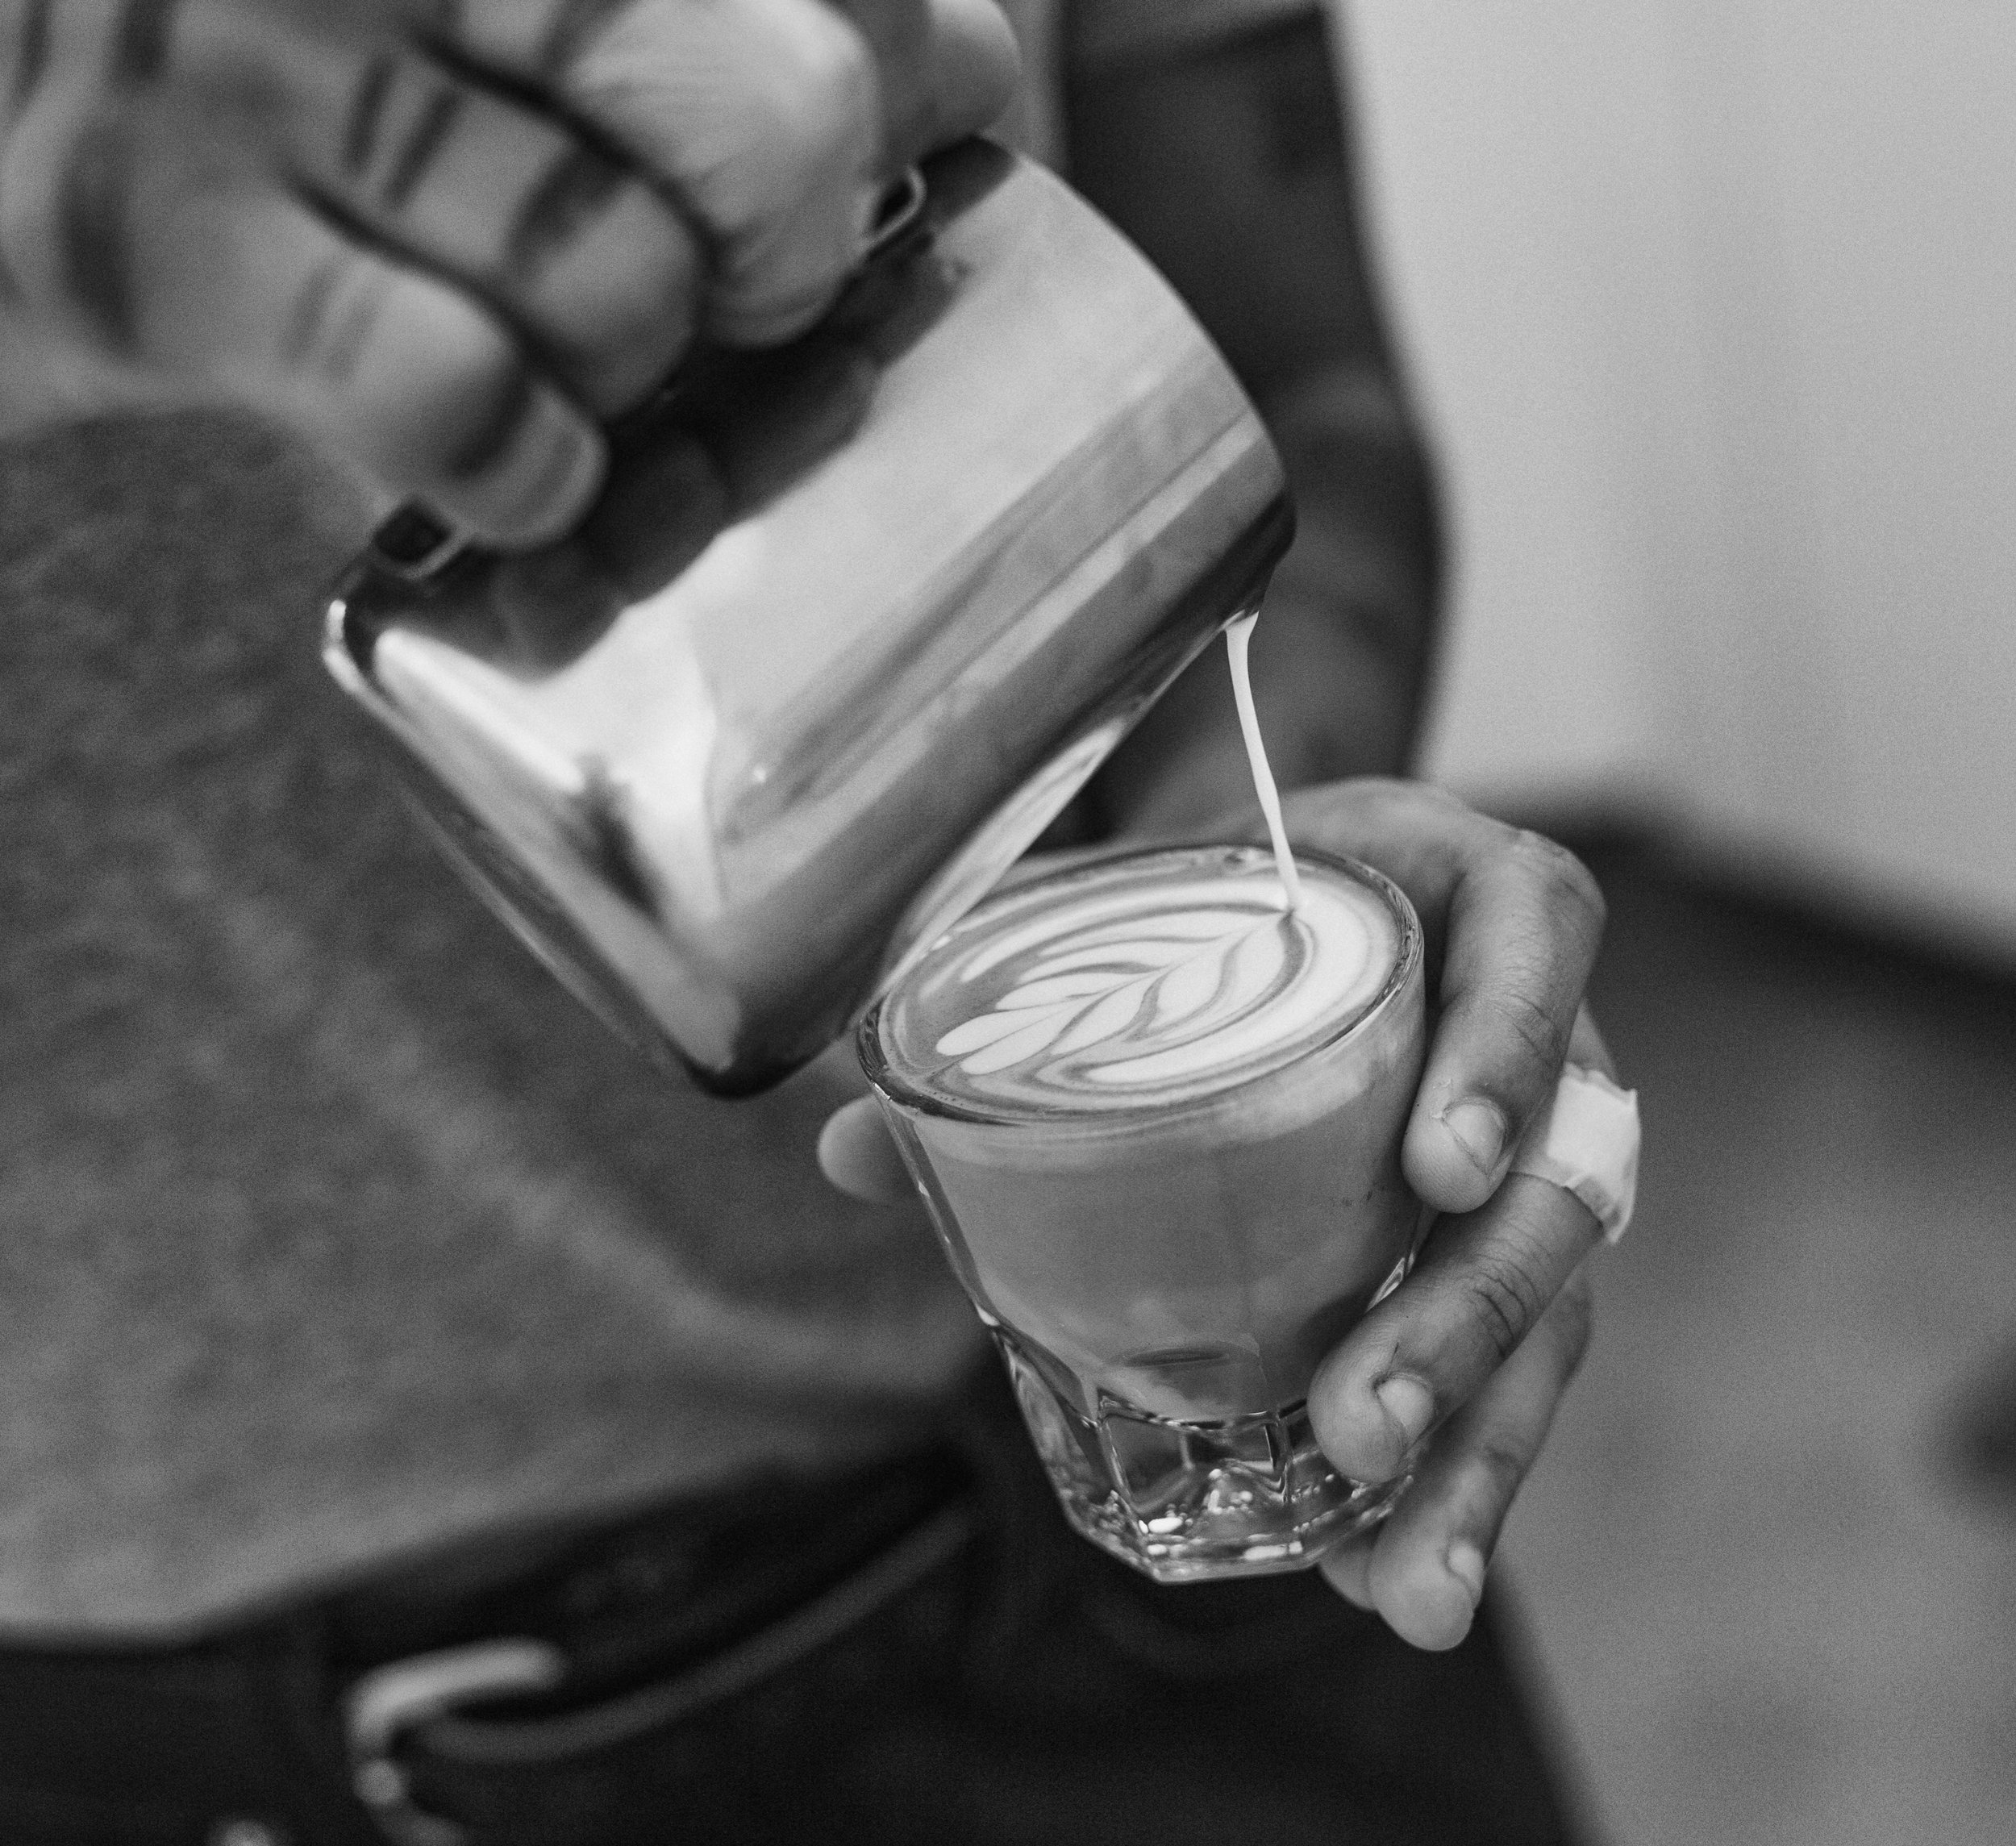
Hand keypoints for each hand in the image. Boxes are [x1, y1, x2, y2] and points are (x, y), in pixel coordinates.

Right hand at [0, 0, 1015, 543]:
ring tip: (561, 354)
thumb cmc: (271, 56)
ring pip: (623, 277)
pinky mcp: (148, 254)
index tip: (889, 128)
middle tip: (732, 278)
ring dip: (630, 366)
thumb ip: (710, 9)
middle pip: (774, 114)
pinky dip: (523, 469)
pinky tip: (505, 459)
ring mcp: (244, 63)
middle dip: (787, 244)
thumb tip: (967, 60)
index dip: (906, 71)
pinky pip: (455, 396)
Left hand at [820, 780, 1613, 1651]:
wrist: (1298, 898)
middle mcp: (1536, 1032)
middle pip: (1558, 1178)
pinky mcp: (1498, 1251)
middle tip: (1366, 1426)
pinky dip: (1452, 1474)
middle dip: (1471, 1317)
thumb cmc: (1233, 892)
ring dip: (1481, 1449)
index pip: (1536, 942)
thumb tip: (842, 1143)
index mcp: (1463, 897)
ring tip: (1409, 1587)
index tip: (1438, 1173)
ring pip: (1552, 1307)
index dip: (1506, 1053)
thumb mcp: (1142, 907)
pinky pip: (1507, 1368)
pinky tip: (1386, 1575)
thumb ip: (1012, 997)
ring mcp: (1535, 1155)